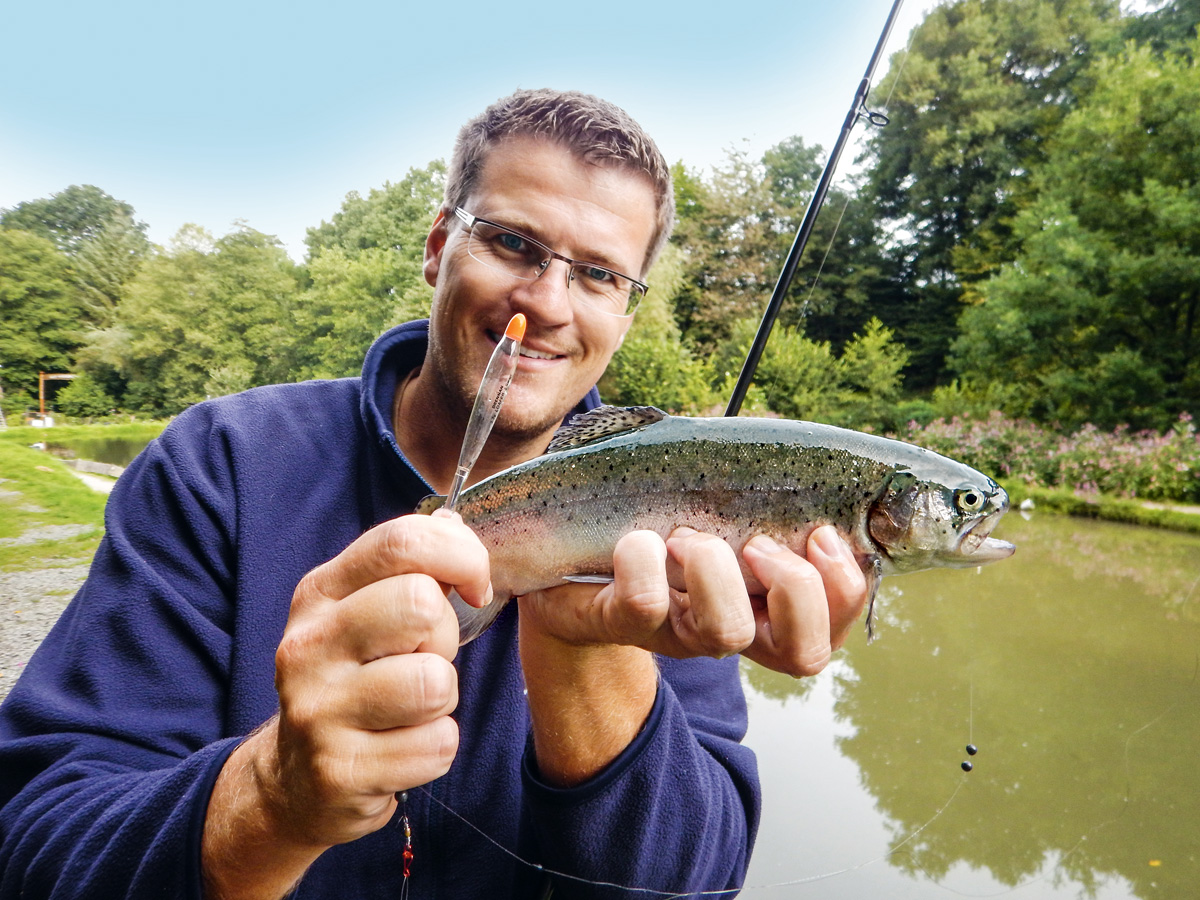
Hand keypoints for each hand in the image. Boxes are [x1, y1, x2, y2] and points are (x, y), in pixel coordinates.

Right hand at [203, 512, 490, 898]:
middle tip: (424, 661)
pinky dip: (434, 749)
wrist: (295, 779)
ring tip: (410, 708)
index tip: (474, 587)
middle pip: (421, 605)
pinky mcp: (339, 771)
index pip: (403, 542)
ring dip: (442, 699)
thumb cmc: (353, 679)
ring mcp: (317, 710)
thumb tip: (453, 526)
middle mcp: (309, 645)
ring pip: (435, 682)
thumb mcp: (364, 610)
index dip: (462, 557)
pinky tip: (400, 750)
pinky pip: (437, 746)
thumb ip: (410, 566)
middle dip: (445, 637)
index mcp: (320, 593)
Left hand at [519, 524, 866, 674]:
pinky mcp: (616, 622)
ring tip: (686, 536)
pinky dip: (643, 558)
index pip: (833, 631)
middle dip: (795, 587)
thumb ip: (772, 491)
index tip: (821, 534)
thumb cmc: (657, 519)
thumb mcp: (721, 503)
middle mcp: (730, 629)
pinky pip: (644, 601)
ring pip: (725, 630)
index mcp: (764, 605)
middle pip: (804, 653)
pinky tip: (634, 538)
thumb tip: (827, 468)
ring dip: (714, 568)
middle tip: (756, 544)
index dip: (844, 589)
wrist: (565, 557)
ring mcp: (675, 631)